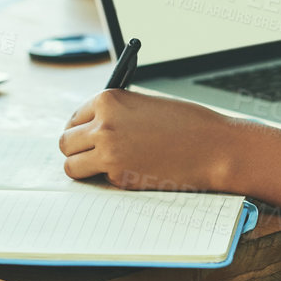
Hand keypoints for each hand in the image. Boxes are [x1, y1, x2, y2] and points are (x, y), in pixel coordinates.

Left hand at [59, 89, 246, 192]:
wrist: (214, 147)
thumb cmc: (187, 124)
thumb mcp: (145, 105)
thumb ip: (117, 113)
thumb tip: (93, 128)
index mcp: (109, 100)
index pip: (75, 117)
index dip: (81, 128)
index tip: (86, 136)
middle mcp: (103, 125)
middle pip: (66, 142)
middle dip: (77, 149)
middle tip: (90, 154)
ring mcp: (109, 153)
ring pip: (72, 166)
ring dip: (83, 167)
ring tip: (104, 166)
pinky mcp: (119, 178)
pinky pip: (98, 180)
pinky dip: (109, 178)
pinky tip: (132, 171)